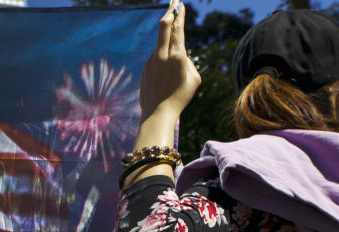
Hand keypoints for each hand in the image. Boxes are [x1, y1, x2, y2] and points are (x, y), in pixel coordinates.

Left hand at [140, 0, 200, 120]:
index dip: (178, 15)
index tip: (179, 4)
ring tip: (172, 72)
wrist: (157, 113)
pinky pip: (156, 60)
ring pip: (160, 47)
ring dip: (167, 48)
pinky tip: (164, 78)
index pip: (177, 29)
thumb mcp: (194, 78)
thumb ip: (188, 61)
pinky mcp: (145, 69)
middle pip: (163, 27)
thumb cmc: (180, 97)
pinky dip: (162, 62)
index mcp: (177, 56)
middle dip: (169, 12)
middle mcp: (161, 55)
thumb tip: (179, 55)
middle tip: (173, 1)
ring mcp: (151, 61)